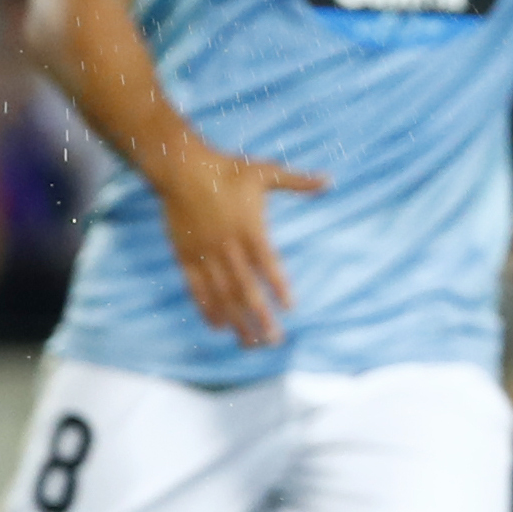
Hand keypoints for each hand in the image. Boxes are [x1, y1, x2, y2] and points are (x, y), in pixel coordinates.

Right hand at [156, 137, 323, 345]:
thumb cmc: (227, 169)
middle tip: (274, 340)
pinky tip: (219, 326)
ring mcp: (205, 254)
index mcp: (249, 228)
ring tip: (250, 343)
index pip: (268, 264)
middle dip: (260, 316)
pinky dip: (207, 308)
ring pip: (222, 294)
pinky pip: (197, 288)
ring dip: (237, 320)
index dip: (278, 286)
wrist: (182, 168)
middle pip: (245, 288)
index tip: (290, 307)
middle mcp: (228, 246)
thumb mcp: (265, 171)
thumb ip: (298, 182)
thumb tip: (330, 181)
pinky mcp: (186, 257)